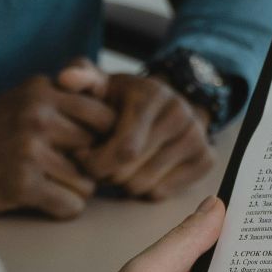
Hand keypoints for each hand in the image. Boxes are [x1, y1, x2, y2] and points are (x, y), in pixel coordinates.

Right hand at [0, 75, 116, 217]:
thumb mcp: (23, 98)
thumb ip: (63, 92)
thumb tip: (107, 89)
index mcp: (40, 90)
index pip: (103, 114)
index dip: (99, 135)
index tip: (83, 147)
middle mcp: (37, 115)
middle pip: (98, 149)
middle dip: (87, 164)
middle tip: (64, 170)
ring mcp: (29, 149)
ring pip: (86, 182)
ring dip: (71, 190)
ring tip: (44, 184)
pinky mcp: (21, 184)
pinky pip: (70, 205)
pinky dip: (61, 209)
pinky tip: (40, 201)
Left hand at [57, 60, 213, 199]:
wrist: (164, 103)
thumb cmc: (122, 99)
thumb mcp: (101, 84)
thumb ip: (81, 78)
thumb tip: (65, 79)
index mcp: (152, 96)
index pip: (125, 149)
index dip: (96, 161)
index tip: (83, 156)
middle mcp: (180, 115)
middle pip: (132, 171)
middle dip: (106, 173)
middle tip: (98, 164)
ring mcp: (196, 137)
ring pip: (145, 185)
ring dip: (122, 183)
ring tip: (116, 166)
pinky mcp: (206, 159)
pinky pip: (162, 193)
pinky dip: (144, 189)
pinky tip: (138, 170)